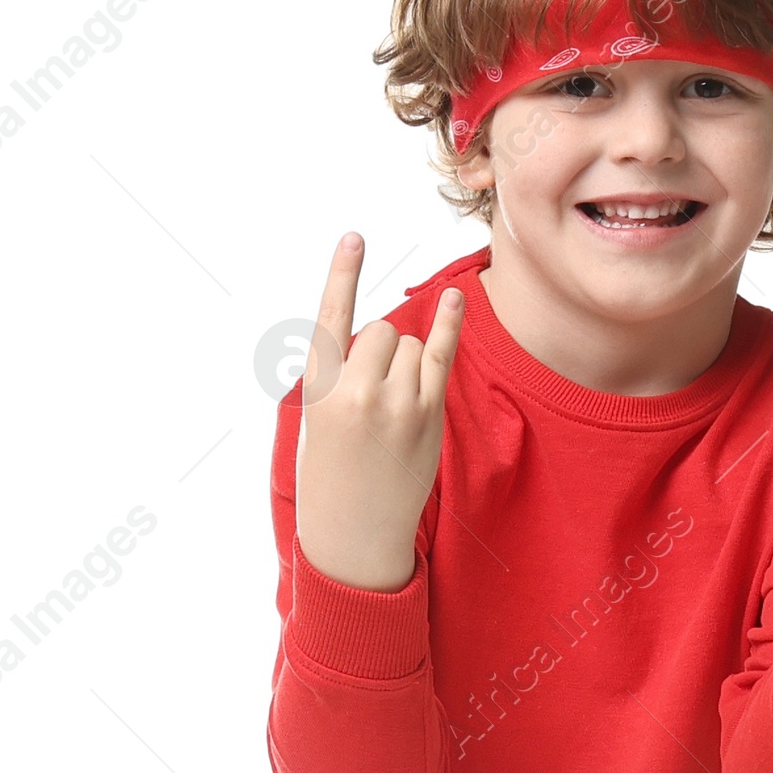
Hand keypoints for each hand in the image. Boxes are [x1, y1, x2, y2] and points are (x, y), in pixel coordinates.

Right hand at [294, 232, 464, 590]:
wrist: (353, 536)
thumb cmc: (330, 476)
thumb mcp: (316, 420)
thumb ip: (340, 375)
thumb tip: (385, 338)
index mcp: (320, 390)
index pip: (332, 318)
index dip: (344, 274)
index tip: (355, 236)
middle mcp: (359, 392)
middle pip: (379, 331)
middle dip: (377, 352)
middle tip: (368, 400)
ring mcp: (399, 404)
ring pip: (407, 345)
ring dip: (402, 364)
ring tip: (388, 413)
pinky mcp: (429, 416)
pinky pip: (440, 355)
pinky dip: (448, 325)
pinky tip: (456, 298)